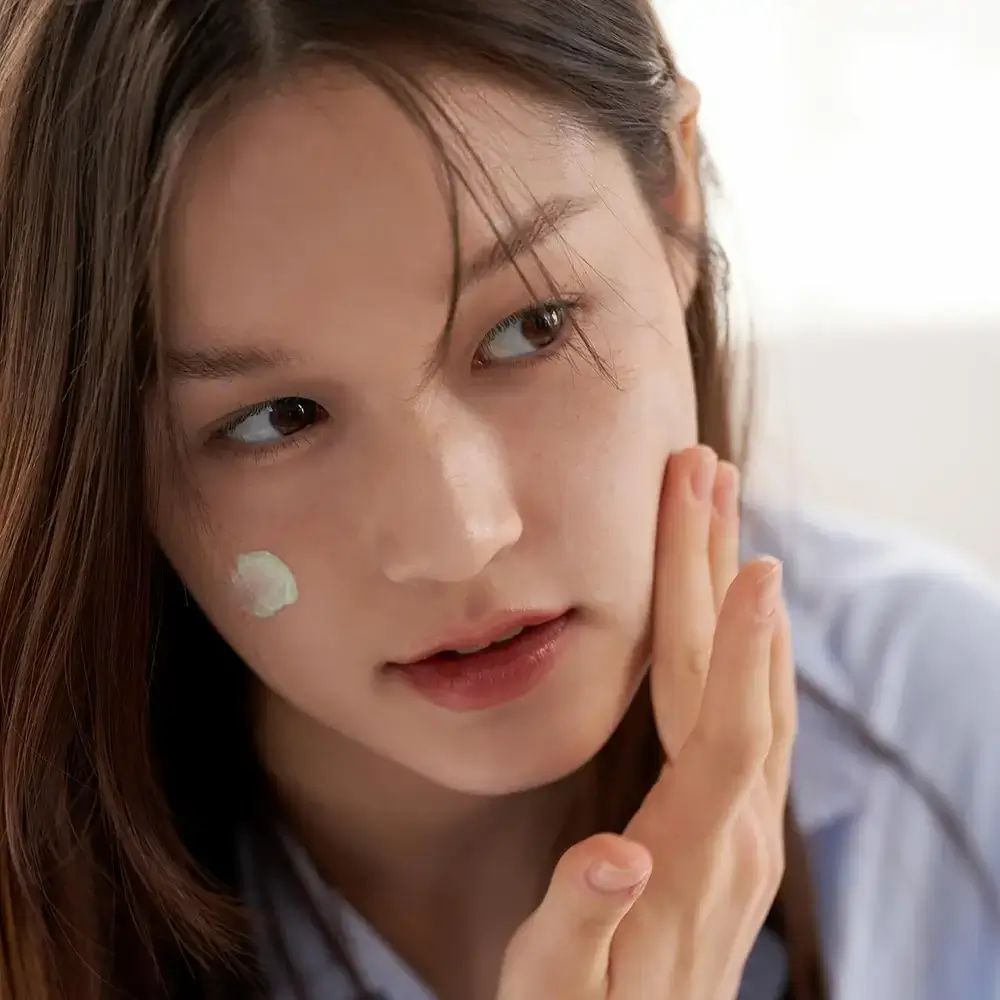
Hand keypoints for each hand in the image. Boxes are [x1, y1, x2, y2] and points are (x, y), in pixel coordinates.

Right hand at [496, 445, 795, 999]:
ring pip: (758, 695)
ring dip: (741, 599)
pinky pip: (758, 720)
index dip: (736, 650)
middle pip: (742, 688)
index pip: (724, 735)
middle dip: (722, 577)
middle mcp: (740, 838)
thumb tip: (613, 853)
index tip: (747, 560)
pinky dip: (749, 649)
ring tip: (720, 515)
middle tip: (706, 480)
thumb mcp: (554, 992)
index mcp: (692, 862)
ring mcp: (749, 832)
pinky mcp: (740, 829)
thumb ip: (579, 923)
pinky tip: (737, 612)